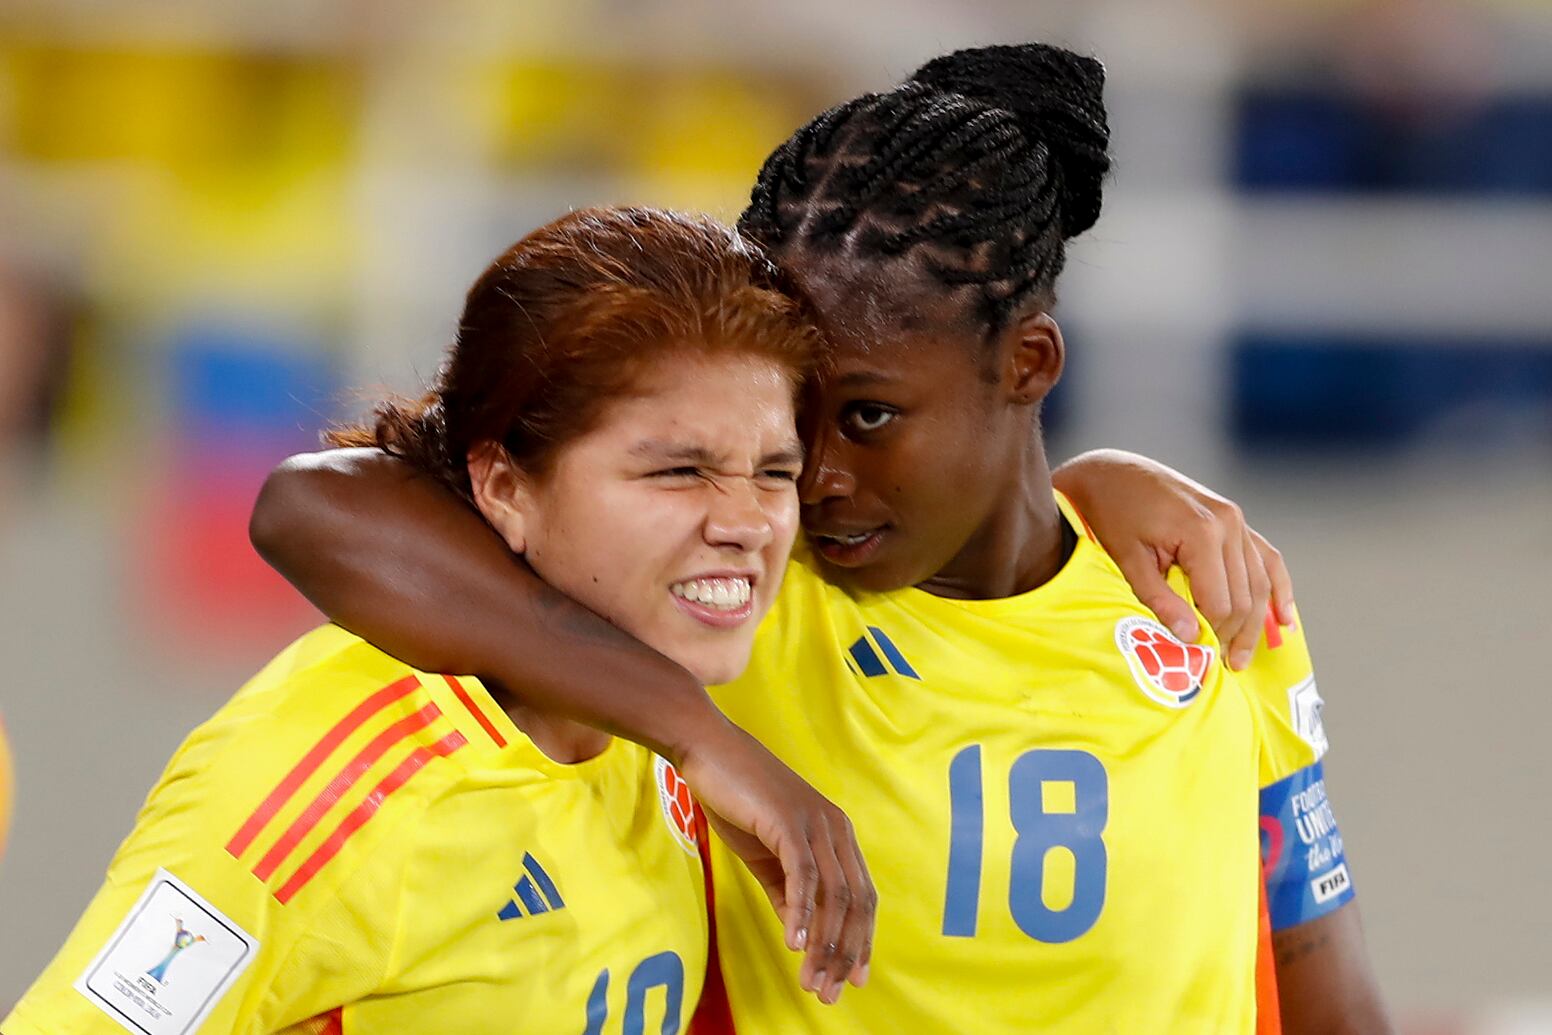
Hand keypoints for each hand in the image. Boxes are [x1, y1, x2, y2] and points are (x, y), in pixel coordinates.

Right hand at [675, 720, 873, 1004]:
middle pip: (854, 903)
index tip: (854, 980)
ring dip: (824, 944)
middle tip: (830, 993)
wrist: (708, 751)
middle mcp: (835, 829)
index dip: (860, 941)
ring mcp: (815, 823)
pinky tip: (794, 943)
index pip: (861, 898)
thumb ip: (787, 894)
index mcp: (836, 835)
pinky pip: (803, 875)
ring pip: (832, 895)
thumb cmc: (736, 799)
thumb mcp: (766, 856)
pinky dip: (801, 912)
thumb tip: (801, 937)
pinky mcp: (788, 821)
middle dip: (844, 954)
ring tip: (812, 981)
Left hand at [1053, 449, 1294, 668]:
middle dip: (1237, 634)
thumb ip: (1160, 600)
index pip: (1221, 602)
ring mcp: (1236, 519)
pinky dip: (1277, 588)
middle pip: (1245, 595)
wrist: (1112, 472)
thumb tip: (1191, 638)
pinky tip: (1284, 619)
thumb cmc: (1113, 515)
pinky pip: (1265, 557)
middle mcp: (1228, 523)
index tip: (1206, 660)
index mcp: (1202, 532)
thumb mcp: (1128, 560)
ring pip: (1259, 581)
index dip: (1215, 635)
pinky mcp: (1235, 519)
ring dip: (1257, 621)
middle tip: (1228, 667)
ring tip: (1246, 655)